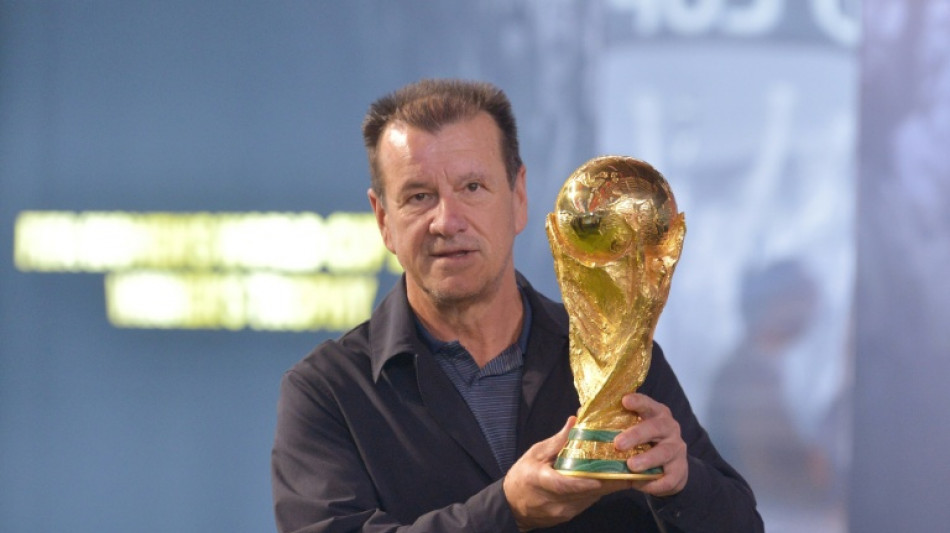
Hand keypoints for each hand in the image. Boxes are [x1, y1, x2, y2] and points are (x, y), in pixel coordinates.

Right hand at [503, 417, 628, 530]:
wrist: (513, 506)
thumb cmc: (522, 476)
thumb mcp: (535, 453)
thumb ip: (557, 441)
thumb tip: (575, 420)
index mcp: (540, 481)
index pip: (564, 485)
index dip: (583, 482)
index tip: (600, 477)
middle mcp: (554, 501)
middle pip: (586, 492)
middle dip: (609, 481)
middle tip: (630, 470)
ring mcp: (564, 510)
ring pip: (592, 497)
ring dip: (609, 485)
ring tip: (627, 471)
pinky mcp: (571, 514)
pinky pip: (589, 500)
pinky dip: (601, 489)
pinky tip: (612, 479)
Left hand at [614, 393, 687, 496]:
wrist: (668, 469)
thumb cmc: (643, 444)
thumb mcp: (630, 430)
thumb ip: (609, 424)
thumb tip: (577, 416)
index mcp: (655, 413)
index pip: (648, 404)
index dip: (638, 402)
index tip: (624, 400)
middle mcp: (669, 428)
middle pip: (655, 427)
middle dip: (636, 435)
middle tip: (618, 443)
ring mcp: (677, 448)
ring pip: (665, 452)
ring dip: (647, 459)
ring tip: (631, 466)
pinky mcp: (681, 470)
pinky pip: (670, 477)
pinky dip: (655, 483)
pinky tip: (640, 484)